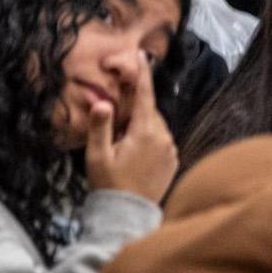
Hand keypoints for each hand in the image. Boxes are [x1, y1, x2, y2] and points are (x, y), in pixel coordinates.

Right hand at [85, 52, 177, 200]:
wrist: (128, 218)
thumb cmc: (109, 186)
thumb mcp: (98, 156)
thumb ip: (100, 127)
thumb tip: (102, 103)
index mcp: (145, 132)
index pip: (144, 95)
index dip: (142, 73)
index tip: (142, 54)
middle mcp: (163, 138)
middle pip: (149, 111)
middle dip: (135, 109)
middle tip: (117, 121)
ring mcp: (171, 150)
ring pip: (156, 125)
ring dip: (142, 126)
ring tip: (124, 145)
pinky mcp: (173, 162)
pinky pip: (162, 141)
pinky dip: (150, 139)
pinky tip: (136, 154)